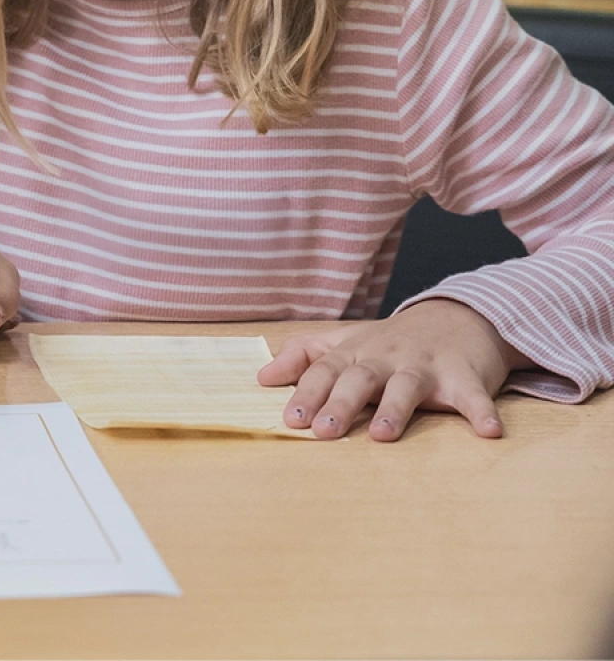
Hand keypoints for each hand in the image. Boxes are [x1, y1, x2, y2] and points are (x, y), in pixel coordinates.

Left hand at [258, 299, 531, 441]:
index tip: (292, 419)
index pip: (325, 370)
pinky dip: (481, 411)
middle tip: (324, 431)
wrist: (458, 316)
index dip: (308, 392)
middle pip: (360, 379)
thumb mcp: (346, 343)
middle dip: (341, 404)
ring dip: (396, 410)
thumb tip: (262, 377)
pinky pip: (474, 394)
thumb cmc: (392, 341)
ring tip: (383, 436)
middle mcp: (386, 357)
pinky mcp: (465, 374)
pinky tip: (488, 432)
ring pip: (407, 386)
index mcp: (356, 352)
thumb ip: (304, 357)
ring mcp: (426, 364)